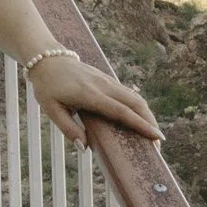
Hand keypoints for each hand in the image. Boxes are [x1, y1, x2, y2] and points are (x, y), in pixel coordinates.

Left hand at [30, 49, 161, 147]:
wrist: (47, 58)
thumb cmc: (47, 86)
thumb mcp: (51, 109)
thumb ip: (68, 128)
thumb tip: (84, 147)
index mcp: (90, 95)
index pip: (121, 112)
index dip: (140, 125)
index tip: (155, 137)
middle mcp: (104, 86)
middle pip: (136, 103)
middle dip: (150, 122)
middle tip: (158, 142)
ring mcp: (107, 81)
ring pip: (135, 97)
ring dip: (147, 114)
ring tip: (153, 133)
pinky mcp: (107, 79)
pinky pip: (128, 93)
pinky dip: (138, 107)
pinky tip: (141, 119)